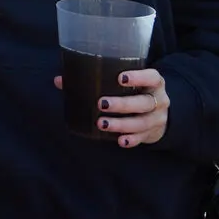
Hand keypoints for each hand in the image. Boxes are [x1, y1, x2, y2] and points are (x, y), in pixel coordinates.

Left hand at [54, 68, 169, 147]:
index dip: (138, 77)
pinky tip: (120, 141)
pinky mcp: (152, 133)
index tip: (120, 78)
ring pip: (141, 122)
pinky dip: (131, 140)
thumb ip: (96, 79)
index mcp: (153, 82)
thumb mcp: (125, 83)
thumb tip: (60, 80)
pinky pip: (142, 138)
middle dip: (122, 104)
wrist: (158, 112)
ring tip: (101, 124)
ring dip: (121, 124)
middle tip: (101, 103)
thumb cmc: (134, 92)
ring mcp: (157, 118)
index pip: (151, 77)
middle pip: (144, 102)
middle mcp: (159, 100)